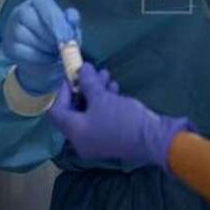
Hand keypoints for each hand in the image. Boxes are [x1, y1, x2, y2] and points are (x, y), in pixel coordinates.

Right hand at [2, 0, 80, 94]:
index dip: (56, 20)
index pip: (43, 2)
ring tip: (58, 51)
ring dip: (47, 47)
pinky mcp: (9, 47)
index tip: (68, 36)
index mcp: (38, 1)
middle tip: (64, 46)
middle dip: (51, 36)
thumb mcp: (69, 25)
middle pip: (32, 19)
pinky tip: (49, 58)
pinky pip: (23, 52)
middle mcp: (21, 11)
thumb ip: (72, 20)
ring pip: (26, 36)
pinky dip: (40, 57)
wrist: (44, 55)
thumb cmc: (58, 35)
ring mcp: (12, 29)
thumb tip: (72, 19)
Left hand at [47, 64, 193, 168]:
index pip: (57, 112)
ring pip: (89, 112)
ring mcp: (96, 140)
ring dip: (95, 92)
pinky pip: (100, 118)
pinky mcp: (110, 137)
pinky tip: (114, 88)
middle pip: (73, 111)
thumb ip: (88, 83)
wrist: (153, 139)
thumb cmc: (122, 119)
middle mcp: (81, 139)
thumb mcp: (103, 98)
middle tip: (90, 72)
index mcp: (75, 132)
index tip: (71, 76)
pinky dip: (104, 103)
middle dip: (82, 88)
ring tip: (106, 75)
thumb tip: (81, 69)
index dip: (61, 92)